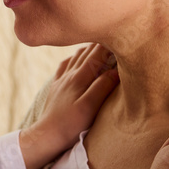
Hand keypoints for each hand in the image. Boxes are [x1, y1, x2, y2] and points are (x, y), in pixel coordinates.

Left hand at [18, 44, 119, 168]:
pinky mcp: (56, 87)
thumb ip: (102, 87)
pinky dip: (74, 57)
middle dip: (100, 41)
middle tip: (114, 32)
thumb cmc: (70, 125)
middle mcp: (69, 75)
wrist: (46, 136)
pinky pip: (65, 65)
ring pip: (76, 56)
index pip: (96, 54)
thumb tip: (115, 70)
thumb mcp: (89, 108)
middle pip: (86, 52)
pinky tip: (76, 58)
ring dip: (88, 48)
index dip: (109, 43)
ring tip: (99, 41)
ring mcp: (61, 80)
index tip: (121, 33)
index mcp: (79, 78)